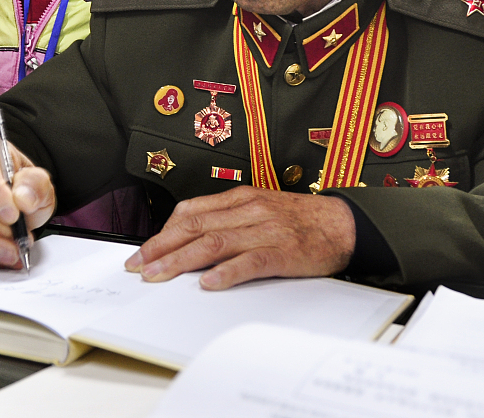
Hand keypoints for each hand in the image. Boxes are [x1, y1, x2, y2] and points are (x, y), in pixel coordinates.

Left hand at [124, 186, 355, 289]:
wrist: (344, 223)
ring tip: (159, 275)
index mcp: (240, 199)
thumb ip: (228, 221)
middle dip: (162, 248)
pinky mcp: (283, 251)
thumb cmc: (301, 221)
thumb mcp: (260, 210)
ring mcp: (266, 230)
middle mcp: (249, 210)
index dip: (162, 232)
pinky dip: (227, 272)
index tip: (142, 251)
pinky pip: (251, 261)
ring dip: (181, 260)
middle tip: (139, 266)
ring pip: (215, 243)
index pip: (191, 212)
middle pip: (195, 227)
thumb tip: (190, 240)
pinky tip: (209, 283)